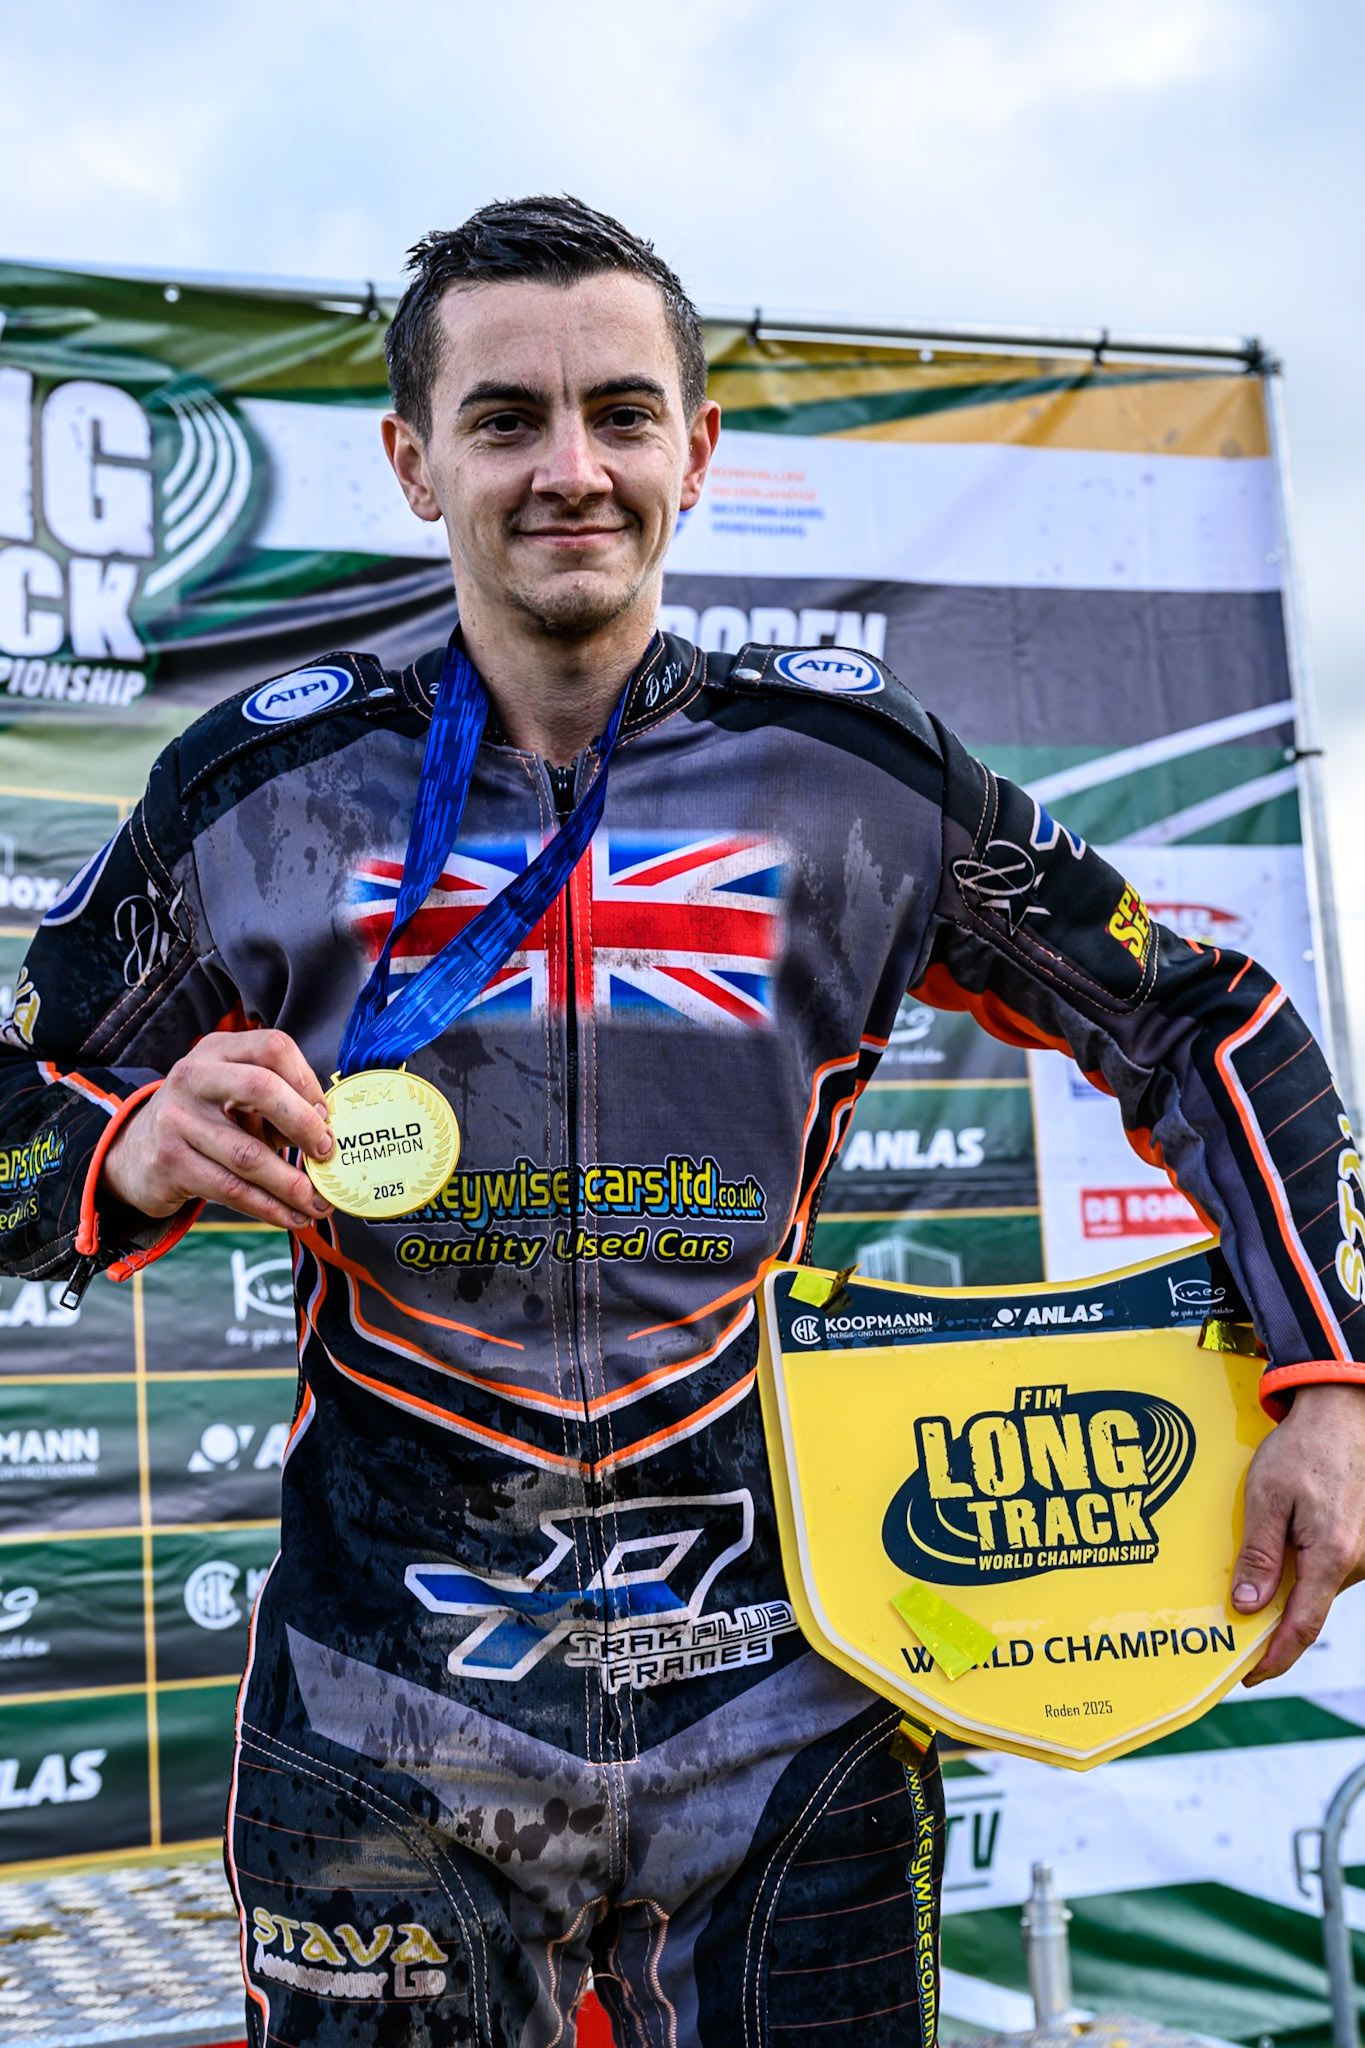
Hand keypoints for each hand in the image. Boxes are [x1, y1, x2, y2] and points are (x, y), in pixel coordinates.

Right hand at [100, 1029, 334, 1232]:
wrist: (137, 1153)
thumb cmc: (206, 1121)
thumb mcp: (236, 1098)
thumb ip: (278, 1105)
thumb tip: (327, 1135)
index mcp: (218, 1050)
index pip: (273, 1047)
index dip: (308, 1081)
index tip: (325, 1116)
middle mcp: (194, 1077)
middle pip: (261, 1087)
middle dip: (304, 1125)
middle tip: (326, 1153)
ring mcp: (177, 1119)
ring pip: (248, 1154)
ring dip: (292, 1185)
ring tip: (318, 1203)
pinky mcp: (170, 1162)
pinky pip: (231, 1189)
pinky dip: (269, 1207)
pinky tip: (291, 1216)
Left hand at [1232, 1380, 1364, 1683]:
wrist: (1342, 1415)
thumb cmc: (1303, 1449)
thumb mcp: (1267, 1497)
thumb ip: (1260, 1555)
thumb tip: (1247, 1608)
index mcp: (1331, 1557)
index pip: (1301, 1627)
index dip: (1274, 1658)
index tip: (1247, 1676)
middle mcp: (1354, 1562)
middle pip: (1307, 1609)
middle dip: (1271, 1625)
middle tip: (1230, 1631)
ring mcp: (1362, 1554)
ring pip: (1316, 1588)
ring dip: (1284, 1592)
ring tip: (1246, 1586)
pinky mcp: (1359, 1542)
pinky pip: (1325, 1568)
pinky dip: (1299, 1570)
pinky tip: (1276, 1552)